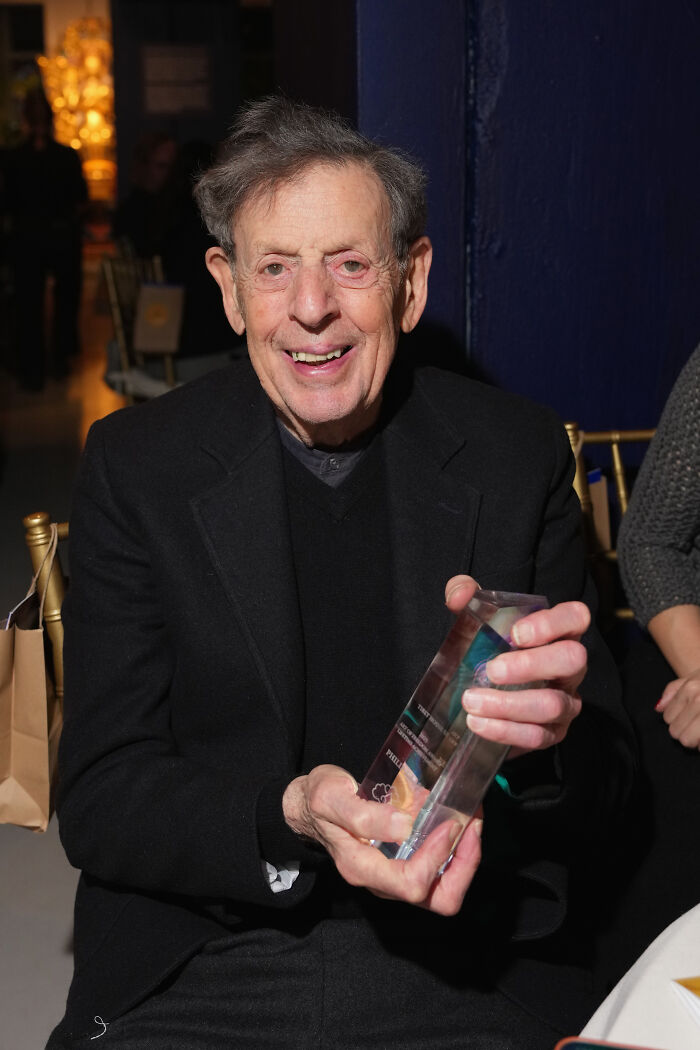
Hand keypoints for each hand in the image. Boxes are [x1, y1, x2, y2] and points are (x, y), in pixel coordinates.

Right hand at [282, 765, 481, 914]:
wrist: (309, 807)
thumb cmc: (318, 801)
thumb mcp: (331, 798)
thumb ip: (365, 816)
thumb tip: (406, 827)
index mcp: (362, 868)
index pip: (412, 883)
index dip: (437, 857)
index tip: (450, 823)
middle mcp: (381, 881)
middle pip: (437, 899)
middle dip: (465, 866)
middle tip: (472, 825)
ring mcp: (395, 875)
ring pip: (444, 888)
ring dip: (465, 856)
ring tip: (470, 818)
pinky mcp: (404, 864)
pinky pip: (440, 870)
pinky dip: (455, 848)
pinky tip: (454, 817)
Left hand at [445, 575, 587, 756]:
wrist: (486, 692)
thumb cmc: (489, 647)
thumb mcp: (476, 617)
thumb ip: (465, 595)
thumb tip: (459, 594)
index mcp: (560, 631)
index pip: (576, 617)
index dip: (551, 623)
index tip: (516, 634)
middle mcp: (571, 666)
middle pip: (572, 659)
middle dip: (530, 665)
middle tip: (492, 670)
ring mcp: (567, 700)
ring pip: (553, 704)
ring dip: (509, 704)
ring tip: (472, 701)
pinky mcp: (553, 732)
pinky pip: (539, 736)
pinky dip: (506, 731)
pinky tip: (478, 723)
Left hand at [655, 668, 699, 748]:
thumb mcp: (697, 676)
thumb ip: (674, 690)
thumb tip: (658, 708)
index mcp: (692, 689)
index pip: (667, 717)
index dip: (677, 719)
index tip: (688, 716)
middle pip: (676, 732)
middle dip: (685, 731)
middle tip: (697, 725)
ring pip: (688, 741)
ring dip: (695, 740)